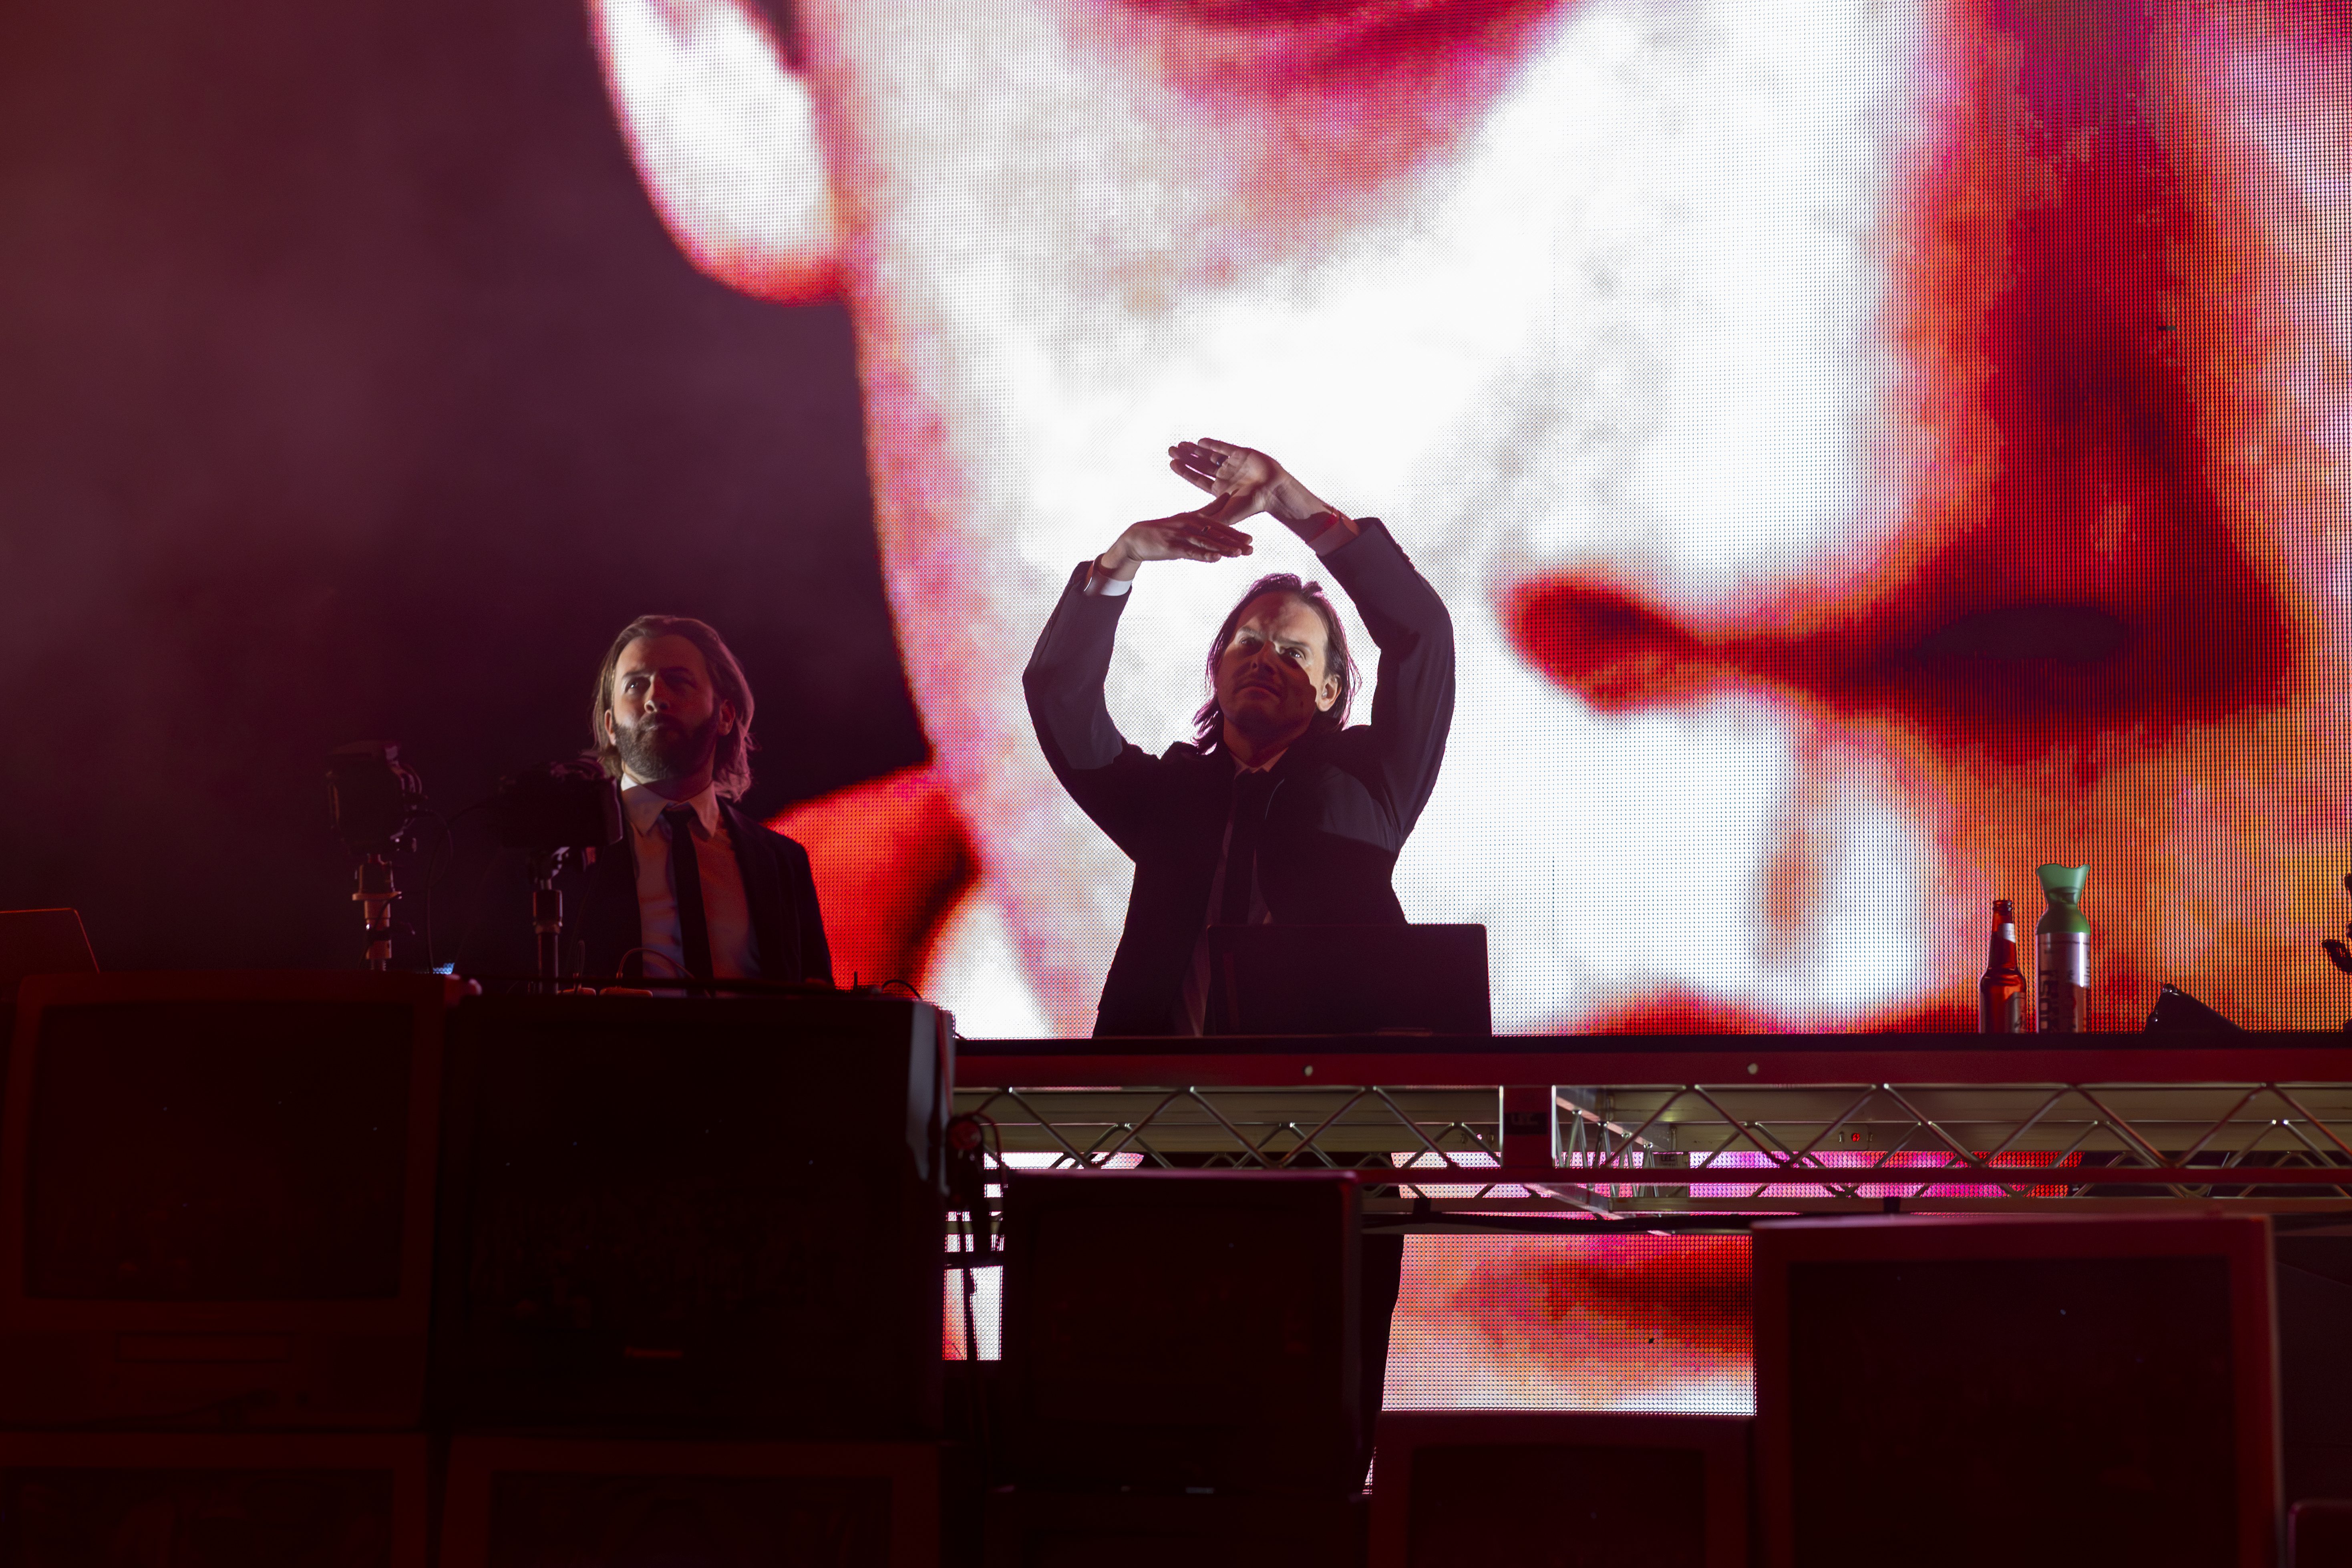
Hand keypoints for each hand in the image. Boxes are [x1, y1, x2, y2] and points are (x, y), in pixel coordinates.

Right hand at [1095, 508, 1255, 579]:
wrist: (1138, 537)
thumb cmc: (1166, 529)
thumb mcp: (1188, 517)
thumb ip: (1209, 509)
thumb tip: (1228, 496)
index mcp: (1195, 517)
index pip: (1219, 526)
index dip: (1235, 534)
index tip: (1250, 539)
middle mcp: (1190, 524)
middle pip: (1216, 534)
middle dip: (1234, 541)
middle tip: (1251, 548)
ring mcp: (1181, 535)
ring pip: (1206, 542)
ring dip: (1223, 548)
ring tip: (1238, 554)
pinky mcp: (1172, 547)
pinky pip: (1190, 551)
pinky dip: (1203, 555)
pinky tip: (1215, 558)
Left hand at [1168, 437, 1333, 530]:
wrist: (1272, 491)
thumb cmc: (1251, 505)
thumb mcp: (1226, 514)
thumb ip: (1208, 518)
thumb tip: (1189, 524)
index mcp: (1220, 490)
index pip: (1198, 479)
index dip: (1185, 471)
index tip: (1172, 464)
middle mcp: (1225, 476)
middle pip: (1200, 465)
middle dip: (1185, 457)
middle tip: (1171, 450)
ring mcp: (1233, 464)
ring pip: (1210, 455)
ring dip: (1195, 450)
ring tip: (1181, 444)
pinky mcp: (1242, 454)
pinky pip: (1224, 447)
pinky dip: (1213, 444)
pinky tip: (1200, 442)